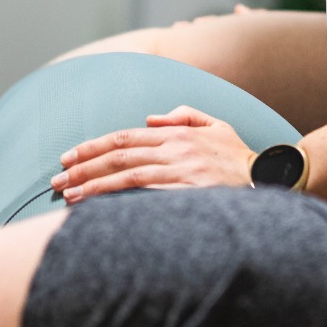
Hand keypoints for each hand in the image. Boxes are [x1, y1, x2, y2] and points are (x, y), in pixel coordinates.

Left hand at [50, 106, 253, 203]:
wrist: (270, 180)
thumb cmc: (241, 158)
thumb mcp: (217, 125)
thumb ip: (185, 115)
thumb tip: (150, 118)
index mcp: (177, 133)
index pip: (125, 136)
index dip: (93, 146)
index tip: (68, 156)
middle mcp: (175, 149)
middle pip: (119, 155)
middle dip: (83, 167)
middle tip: (56, 179)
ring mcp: (181, 172)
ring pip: (127, 175)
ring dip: (93, 186)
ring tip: (68, 195)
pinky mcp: (187, 194)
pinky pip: (145, 197)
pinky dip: (118, 202)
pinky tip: (98, 210)